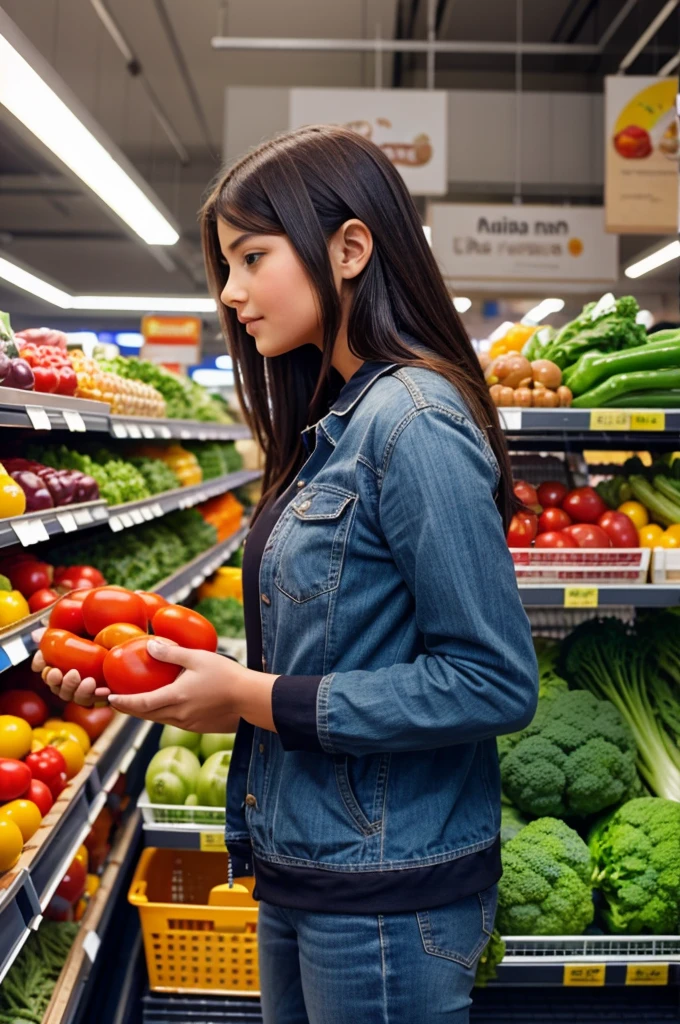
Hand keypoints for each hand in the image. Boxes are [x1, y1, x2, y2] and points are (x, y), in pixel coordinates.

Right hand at [31, 628, 110, 706]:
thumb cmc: (87, 638)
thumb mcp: (72, 634)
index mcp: (58, 670)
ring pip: (77, 698)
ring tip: (90, 682)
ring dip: (81, 692)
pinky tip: (105, 691)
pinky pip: (97, 701)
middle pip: (60, 690)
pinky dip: (100, 697)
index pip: (48, 676)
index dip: (48, 675)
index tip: (53, 670)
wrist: (111, 642)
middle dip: (65, 684)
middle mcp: (68, 684)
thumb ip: (53, 635)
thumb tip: (36, 635)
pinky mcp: (99, 695)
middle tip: (73, 673)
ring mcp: (83, 691)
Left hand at [107, 637, 276, 732]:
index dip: (124, 703)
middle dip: (129, 709)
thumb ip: (172, 653)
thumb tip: (149, 645)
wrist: (250, 699)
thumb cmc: (226, 675)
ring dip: (145, 712)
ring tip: (135, 702)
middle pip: (146, 715)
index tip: (111, 698)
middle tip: (116, 700)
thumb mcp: (198, 658)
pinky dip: (161, 714)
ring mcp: (187, 724)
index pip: (141, 704)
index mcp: (176, 698)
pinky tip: (164, 704)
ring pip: (158, 719)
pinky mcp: (197, 727)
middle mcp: (178, 715)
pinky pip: (172, 721)